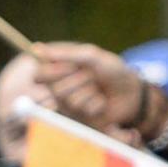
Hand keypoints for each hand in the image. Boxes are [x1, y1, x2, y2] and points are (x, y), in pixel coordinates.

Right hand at [31, 42, 155, 138]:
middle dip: (77, 81)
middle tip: (91, 76)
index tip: (69, 67)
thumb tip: (37, 48)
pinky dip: (96, 103)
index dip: (51, 72)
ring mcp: (69, 103)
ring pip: (68, 100)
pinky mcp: (78, 118)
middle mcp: (61, 87)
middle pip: (54, 89)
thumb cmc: (112, 70)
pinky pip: (81, 110)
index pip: (39, 73)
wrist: (131, 93)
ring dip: (89, 91)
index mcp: (60, 69)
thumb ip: (66, 54)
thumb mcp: (91, 56)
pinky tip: (102, 101)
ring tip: (99, 88)